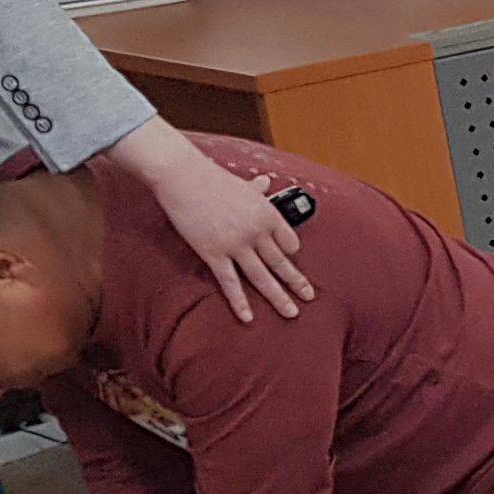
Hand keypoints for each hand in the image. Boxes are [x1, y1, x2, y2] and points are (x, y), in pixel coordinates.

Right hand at [126, 121, 312, 323]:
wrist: (183, 176)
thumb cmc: (212, 177)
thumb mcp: (242, 184)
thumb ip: (257, 189)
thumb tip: (265, 182)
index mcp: (268, 214)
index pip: (290, 242)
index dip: (291, 253)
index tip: (290, 260)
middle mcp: (257, 232)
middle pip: (281, 263)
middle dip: (296, 283)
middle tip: (309, 298)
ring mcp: (236, 245)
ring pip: (262, 277)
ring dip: (278, 297)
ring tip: (291, 313)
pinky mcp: (214, 253)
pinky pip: (230, 282)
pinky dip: (239, 301)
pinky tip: (248, 317)